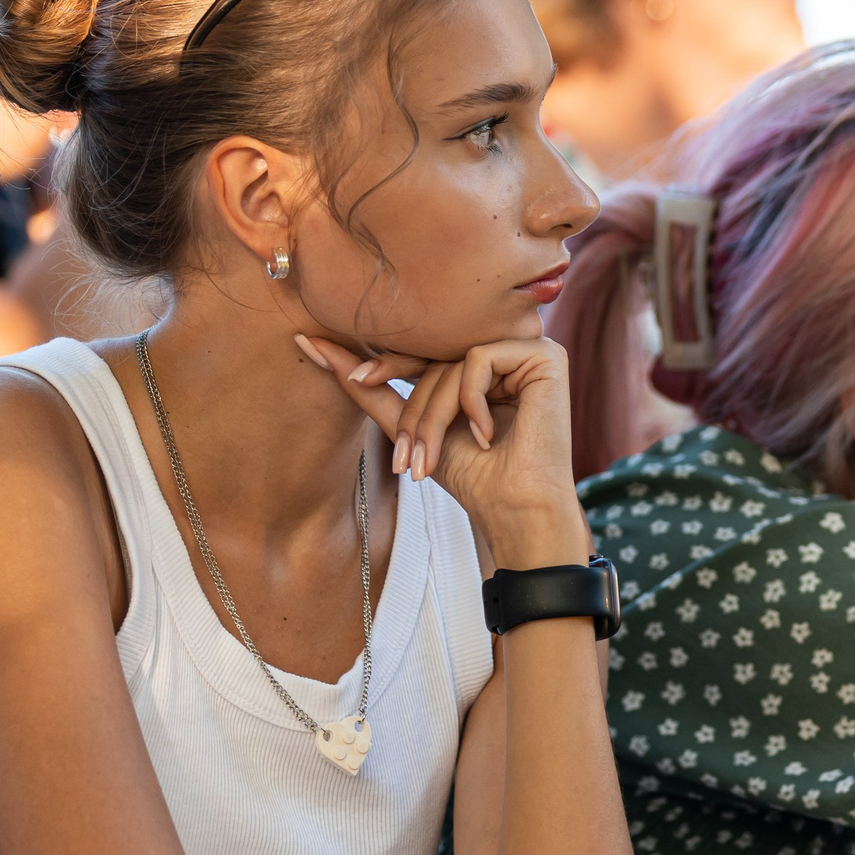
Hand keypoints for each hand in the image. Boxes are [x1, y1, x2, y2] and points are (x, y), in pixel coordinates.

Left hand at [296, 333, 588, 570]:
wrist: (516, 512)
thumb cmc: (474, 477)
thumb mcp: (411, 427)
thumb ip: (369, 387)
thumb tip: (308, 342)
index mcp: (485, 361)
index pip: (427, 347)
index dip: (388, 363)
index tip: (354, 377)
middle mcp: (508, 349)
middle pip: (437, 352)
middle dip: (413, 409)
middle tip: (404, 457)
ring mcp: (530, 349)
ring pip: (453, 359)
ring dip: (434, 415)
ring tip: (435, 459)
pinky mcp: (546, 357)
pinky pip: (480, 358)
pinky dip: (471, 402)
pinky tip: (487, 436)